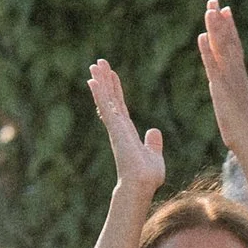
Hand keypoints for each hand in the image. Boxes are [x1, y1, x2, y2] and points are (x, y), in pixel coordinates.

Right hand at [87, 60, 165, 201]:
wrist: (141, 185)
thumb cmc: (147, 177)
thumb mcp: (154, 156)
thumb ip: (152, 143)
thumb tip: (154, 132)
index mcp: (127, 131)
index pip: (120, 105)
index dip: (115, 89)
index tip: (111, 74)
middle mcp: (119, 127)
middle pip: (110, 98)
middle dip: (105, 80)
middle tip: (98, 62)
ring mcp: (115, 127)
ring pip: (106, 99)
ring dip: (100, 81)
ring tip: (94, 65)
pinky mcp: (115, 128)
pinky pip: (106, 107)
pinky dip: (99, 93)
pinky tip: (92, 80)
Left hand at [197, 0, 247, 165]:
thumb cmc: (241, 125)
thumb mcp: (234, 101)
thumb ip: (231, 88)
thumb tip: (226, 82)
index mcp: (239, 75)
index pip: (235, 45)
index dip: (230, 27)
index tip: (225, 9)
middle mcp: (236, 73)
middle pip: (229, 42)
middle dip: (221, 21)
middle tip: (214, 0)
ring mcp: (230, 80)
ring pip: (222, 49)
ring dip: (216, 29)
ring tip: (209, 10)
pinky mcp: (221, 90)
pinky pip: (213, 66)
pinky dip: (208, 51)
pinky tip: (201, 37)